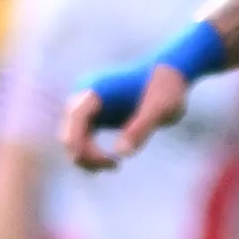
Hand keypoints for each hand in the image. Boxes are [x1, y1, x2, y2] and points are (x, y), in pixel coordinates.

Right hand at [60, 63, 183, 170]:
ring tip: (114, 166)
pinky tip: (111, 162)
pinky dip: (90, 152)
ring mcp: (86, 103)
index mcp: (96, 89)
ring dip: (86, 156)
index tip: (110, 161)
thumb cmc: (166, 89)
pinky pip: (81, 136)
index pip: (76, 120)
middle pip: (68, 132)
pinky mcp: (93, 111)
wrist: (170, 72)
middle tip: (115, 166)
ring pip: (71, 137)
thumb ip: (140, 129)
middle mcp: (84, 94)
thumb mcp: (159, 110)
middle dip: (85, 156)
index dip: (83, 146)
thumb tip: (120, 153)